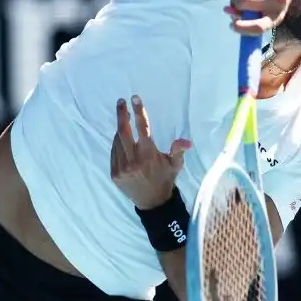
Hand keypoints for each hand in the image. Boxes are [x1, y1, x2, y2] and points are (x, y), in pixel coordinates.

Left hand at [110, 95, 191, 209]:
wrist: (152, 202)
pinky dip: (116, 142)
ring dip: (119, 129)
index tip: (135, 98)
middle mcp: (133, 160)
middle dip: (121, 114)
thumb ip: (178, 151)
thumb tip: (187, 142)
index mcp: (149, 154)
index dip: (138, 111)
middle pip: (123, 131)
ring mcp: (122, 167)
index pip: (142, 128)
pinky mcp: (114, 173)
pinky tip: (120, 138)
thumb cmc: (165, 179)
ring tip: (123, 120)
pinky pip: (113, 152)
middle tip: (121, 102)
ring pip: (117, 141)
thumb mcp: (175, 165)